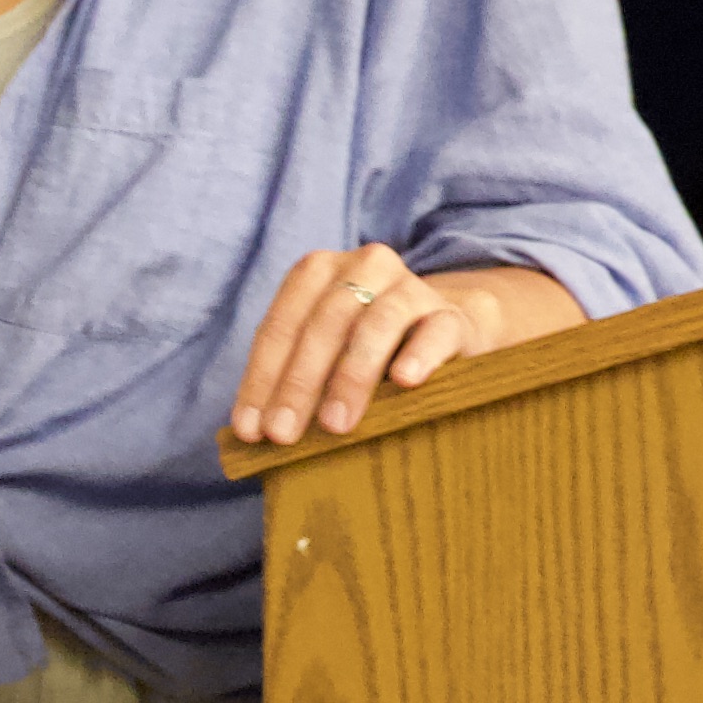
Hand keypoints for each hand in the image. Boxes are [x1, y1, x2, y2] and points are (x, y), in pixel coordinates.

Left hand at [231, 246, 585, 446]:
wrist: (445, 332)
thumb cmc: (368, 353)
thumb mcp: (324, 357)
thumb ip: (291, 380)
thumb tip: (253, 434)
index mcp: (318, 272)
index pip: (281, 325)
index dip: (261, 378)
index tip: (250, 430)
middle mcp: (363, 267)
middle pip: (324, 324)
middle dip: (298, 383)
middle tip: (284, 434)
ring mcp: (411, 287)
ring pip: (376, 323)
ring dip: (351, 375)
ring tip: (336, 424)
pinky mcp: (452, 315)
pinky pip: (435, 331)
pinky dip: (419, 355)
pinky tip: (404, 381)